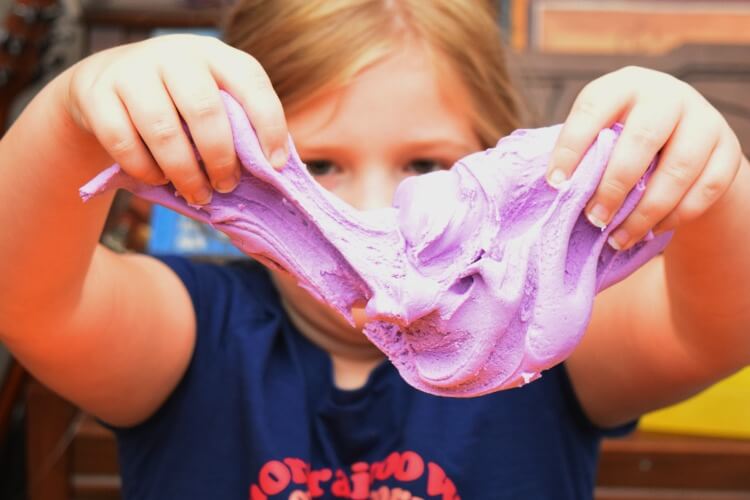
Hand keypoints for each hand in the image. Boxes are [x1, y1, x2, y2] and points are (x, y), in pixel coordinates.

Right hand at [64, 34, 287, 204]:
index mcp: (214, 54)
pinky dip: (146, 170)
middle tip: (227, 186)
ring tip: (198, 194)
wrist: (106, 82)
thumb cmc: (176, 101)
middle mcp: (174, 55)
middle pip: (205, 111)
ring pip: (164, 131)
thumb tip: (271, 169)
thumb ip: (238, 123)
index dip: (269, 126)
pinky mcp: (97, 94)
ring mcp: (132, 71)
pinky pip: (124, 142)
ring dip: (185, 173)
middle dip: (221, 159)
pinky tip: (160, 179)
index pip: (252, 83)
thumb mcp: (210, 96)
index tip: (275, 165)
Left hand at [546, 66, 742, 249]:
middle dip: (614, 185)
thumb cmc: (622, 140)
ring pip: (678, 170)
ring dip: (644, 212)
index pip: (594, 109)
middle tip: (593, 219)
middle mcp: (667, 96)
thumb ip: (583, 153)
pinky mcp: (727, 151)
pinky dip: (675, 216)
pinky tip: (650, 232)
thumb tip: (555, 189)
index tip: (556, 184)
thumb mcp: (601, 133)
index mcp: (624, 86)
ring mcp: (703, 121)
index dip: (572, 147)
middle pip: (642, 138)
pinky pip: (705, 190)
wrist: (682, 140)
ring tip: (616, 238)